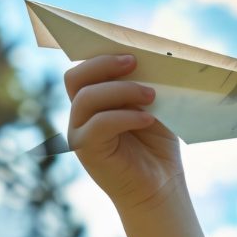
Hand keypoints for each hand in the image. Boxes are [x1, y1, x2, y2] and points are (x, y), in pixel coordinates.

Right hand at [64, 53, 184, 213]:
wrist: (161, 186)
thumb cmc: (157, 146)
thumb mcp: (153, 107)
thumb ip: (143, 83)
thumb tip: (146, 56)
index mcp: (93, 100)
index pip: (84, 69)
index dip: (100, 55)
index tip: (130, 50)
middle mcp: (81, 114)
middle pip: (75, 78)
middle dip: (104, 65)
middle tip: (135, 63)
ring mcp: (80, 132)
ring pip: (87, 98)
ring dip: (121, 90)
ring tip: (151, 95)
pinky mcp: (87, 150)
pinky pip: (99, 124)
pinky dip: (125, 116)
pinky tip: (147, 118)